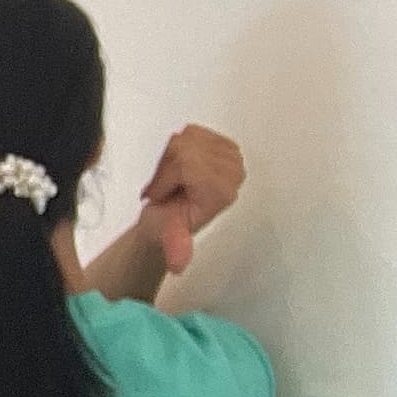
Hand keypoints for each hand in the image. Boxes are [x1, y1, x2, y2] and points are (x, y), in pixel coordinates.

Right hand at [135, 125, 244, 273]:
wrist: (170, 215)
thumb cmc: (165, 222)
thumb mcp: (167, 235)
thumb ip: (175, 245)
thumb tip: (178, 265)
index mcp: (223, 191)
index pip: (186, 163)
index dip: (165, 178)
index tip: (162, 196)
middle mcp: (234, 171)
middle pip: (185, 147)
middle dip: (166, 167)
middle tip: (165, 187)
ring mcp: (231, 155)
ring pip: (187, 137)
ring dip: (170, 157)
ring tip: (172, 177)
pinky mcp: (224, 142)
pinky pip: (192, 131)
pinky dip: (179, 145)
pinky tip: (180, 164)